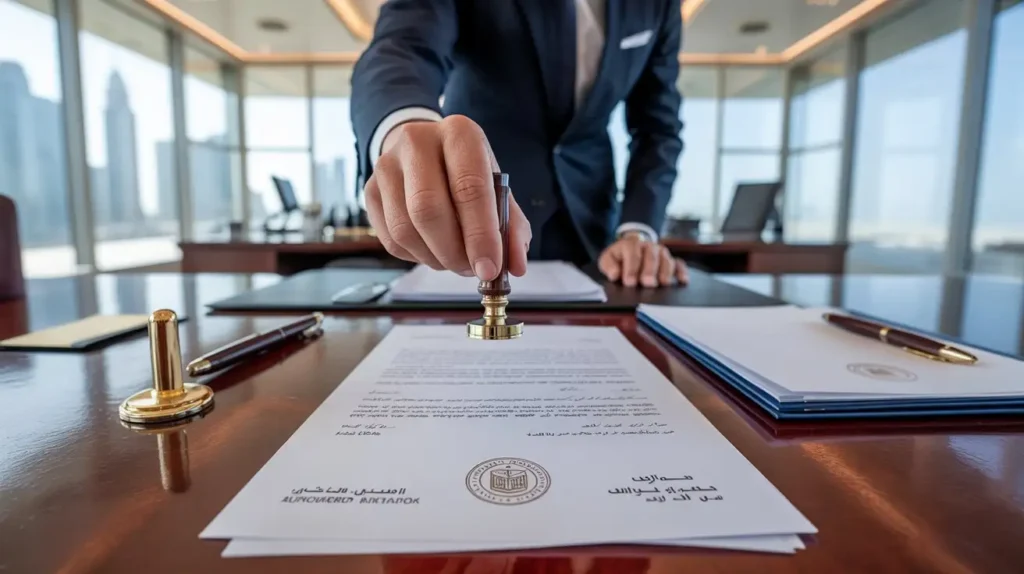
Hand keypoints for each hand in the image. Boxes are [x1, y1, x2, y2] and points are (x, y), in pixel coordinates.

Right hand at [364, 115, 530, 279]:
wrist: (424, 151)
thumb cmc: (466, 173)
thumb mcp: (496, 189)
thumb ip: (511, 226)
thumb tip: (516, 265)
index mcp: (458, 133)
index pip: (469, 188)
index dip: (481, 235)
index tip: (490, 268)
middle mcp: (416, 142)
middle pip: (428, 209)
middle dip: (454, 252)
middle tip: (472, 269)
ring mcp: (386, 166)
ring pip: (405, 229)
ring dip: (435, 258)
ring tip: (455, 260)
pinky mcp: (369, 191)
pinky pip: (391, 240)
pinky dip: (417, 256)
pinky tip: (433, 250)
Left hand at [598, 234, 688, 287]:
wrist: (632, 248)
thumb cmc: (620, 258)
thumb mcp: (608, 259)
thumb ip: (609, 265)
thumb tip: (615, 274)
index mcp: (631, 244)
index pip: (632, 254)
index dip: (631, 268)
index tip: (629, 282)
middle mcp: (648, 247)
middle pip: (652, 257)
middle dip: (650, 270)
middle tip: (648, 283)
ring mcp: (661, 253)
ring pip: (666, 260)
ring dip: (666, 272)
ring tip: (663, 283)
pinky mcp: (671, 261)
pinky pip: (679, 264)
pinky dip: (682, 272)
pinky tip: (683, 281)